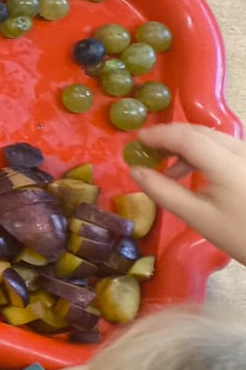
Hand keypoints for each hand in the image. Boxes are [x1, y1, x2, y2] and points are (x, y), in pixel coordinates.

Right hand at [128, 122, 245, 262]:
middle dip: (171, 136)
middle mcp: (242, 152)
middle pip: (201, 132)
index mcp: (227, 164)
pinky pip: (226, 148)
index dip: (160, 135)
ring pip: (214, 138)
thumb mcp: (197, 217)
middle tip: (147, 148)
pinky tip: (192, 172)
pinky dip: (204, 152)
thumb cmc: (241, 236)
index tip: (136, 140)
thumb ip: (163, 191)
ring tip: (167, 166)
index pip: (187, 138)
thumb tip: (135, 171)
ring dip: (187, 145)